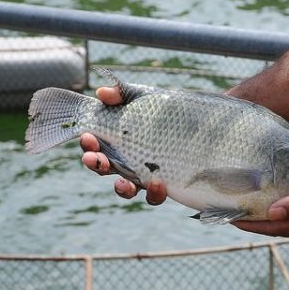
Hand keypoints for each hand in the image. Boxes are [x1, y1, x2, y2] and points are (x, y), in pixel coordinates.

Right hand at [80, 86, 167, 204]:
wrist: (201, 127)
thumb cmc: (165, 110)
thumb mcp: (145, 98)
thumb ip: (123, 94)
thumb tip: (102, 92)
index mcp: (118, 140)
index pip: (96, 145)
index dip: (89, 144)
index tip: (87, 136)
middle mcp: (127, 161)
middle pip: (104, 167)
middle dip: (95, 164)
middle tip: (92, 159)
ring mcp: (144, 176)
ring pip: (126, 188)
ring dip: (121, 188)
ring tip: (122, 184)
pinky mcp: (163, 186)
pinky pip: (153, 197)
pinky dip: (152, 193)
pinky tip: (157, 184)